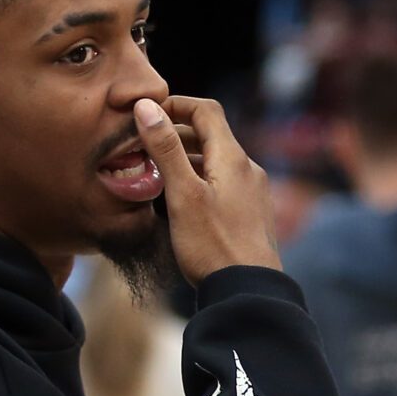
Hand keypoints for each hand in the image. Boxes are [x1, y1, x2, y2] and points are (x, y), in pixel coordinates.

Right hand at [136, 96, 280, 283]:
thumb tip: (147, 107)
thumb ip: (166, 149)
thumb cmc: (213, 245)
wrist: (248, 291)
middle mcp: (248, 170)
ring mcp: (253, 193)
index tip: (149, 112)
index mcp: (233, 158)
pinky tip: (180, 202)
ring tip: (155, 173)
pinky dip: (199, 181)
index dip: (177, 104)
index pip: (206, 111)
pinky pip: (222, 185)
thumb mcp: (182, 194)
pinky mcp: (250, 214)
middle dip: (176, 134)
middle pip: (211, 136)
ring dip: (186, 160)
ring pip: (215, 163)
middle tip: (144, 145)